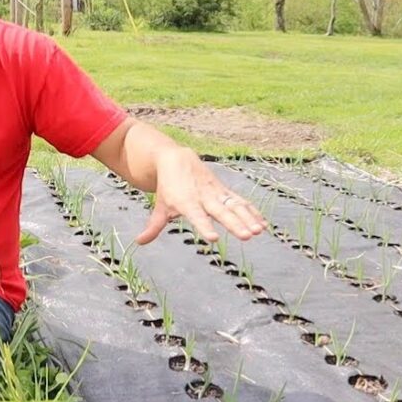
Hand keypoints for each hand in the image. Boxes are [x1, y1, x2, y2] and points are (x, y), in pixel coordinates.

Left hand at [135, 148, 267, 245]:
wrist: (176, 160)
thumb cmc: (168, 188)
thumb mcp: (160, 206)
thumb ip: (153, 226)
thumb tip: (138, 242)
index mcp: (186, 202)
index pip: (196, 216)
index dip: (204, 226)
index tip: (213, 238)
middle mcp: (204, 197)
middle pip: (221, 212)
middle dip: (234, 224)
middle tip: (246, 236)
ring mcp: (216, 193)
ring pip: (234, 205)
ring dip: (247, 218)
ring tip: (258, 232)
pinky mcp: (224, 191)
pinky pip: (240, 202)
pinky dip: (251, 212)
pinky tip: (262, 225)